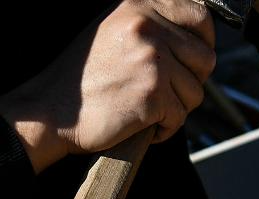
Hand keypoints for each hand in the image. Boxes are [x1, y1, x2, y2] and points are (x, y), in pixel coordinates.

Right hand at [0, 0, 214, 172]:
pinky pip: (181, 116)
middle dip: (192, 80)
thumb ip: (155, 26)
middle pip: (205, 59)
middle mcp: (146, 27)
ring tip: (148, 105)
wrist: (53, 109)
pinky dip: (166, 127)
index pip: (199, 16)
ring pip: (196, 91)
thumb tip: (199, 39)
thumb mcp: (117, 30)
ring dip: (178, 106)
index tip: (193, 59)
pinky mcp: (153, 93)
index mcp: (139, 6)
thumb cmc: (86, 75)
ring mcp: (152, 60)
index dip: (204, 42)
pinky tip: (142, 121)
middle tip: (166, 90)